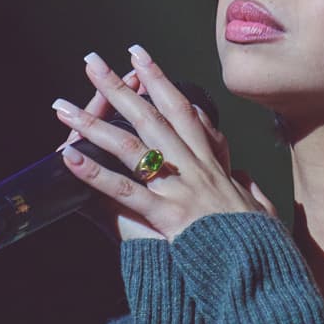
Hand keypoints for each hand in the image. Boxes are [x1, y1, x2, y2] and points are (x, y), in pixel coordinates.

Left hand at [54, 44, 277, 241]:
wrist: (261, 268)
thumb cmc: (260, 243)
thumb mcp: (260, 207)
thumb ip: (249, 188)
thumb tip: (244, 178)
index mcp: (211, 163)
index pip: (182, 110)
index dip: (159, 80)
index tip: (139, 56)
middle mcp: (193, 167)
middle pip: (150, 117)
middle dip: (119, 86)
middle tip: (91, 61)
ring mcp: (180, 189)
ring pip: (131, 147)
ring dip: (93, 124)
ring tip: (62, 107)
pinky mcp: (168, 215)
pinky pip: (124, 191)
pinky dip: (95, 173)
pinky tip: (70, 157)